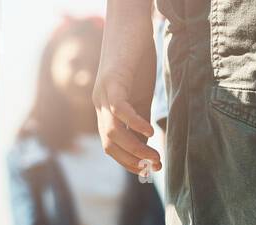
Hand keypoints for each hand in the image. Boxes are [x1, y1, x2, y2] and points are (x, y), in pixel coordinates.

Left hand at [94, 4, 161, 175]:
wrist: (130, 24)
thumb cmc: (137, 59)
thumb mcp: (140, 95)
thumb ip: (140, 119)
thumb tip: (148, 145)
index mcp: (105, 109)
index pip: (111, 146)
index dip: (129, 161)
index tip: (149, 170)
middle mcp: (99, 103)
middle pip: (109, 144)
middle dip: (133, 160)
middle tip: (156, 166)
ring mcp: (103, 92)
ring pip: (112, 132)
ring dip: (135, 149)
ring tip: (156, 156)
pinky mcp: (112, 79)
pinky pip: (120, 109)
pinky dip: (134, 123)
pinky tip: (150, 132)